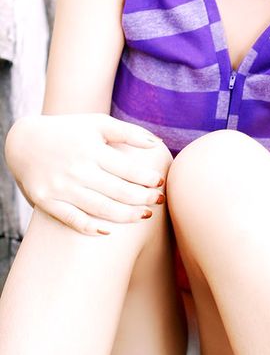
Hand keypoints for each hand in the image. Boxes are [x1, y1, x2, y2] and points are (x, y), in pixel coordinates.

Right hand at [5, 113, 172, 235]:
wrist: (24, 141)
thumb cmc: (69, 131)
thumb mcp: (97, 123)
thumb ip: (127, 132)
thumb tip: (156, 143)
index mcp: (91, 149)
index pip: (127, 169)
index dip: (147, 178)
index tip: (160, 182)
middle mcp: (77, 169)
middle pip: (118, 191)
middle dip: (143, 199)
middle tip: (159, 200)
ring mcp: (61, 188)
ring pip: (100, 209)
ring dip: (126, 216)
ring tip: (145, 216)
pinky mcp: (46, 201)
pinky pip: (72, 220)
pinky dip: (91, 228)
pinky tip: (110, 231)